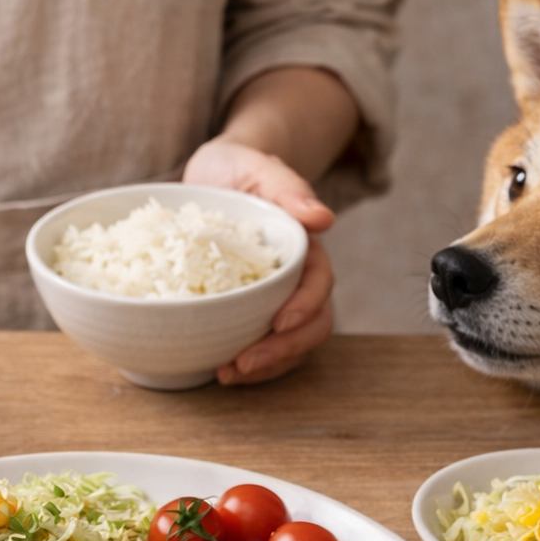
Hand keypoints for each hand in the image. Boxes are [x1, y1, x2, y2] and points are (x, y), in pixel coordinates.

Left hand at [183, 137, 334, 384]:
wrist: (216, 177)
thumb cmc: (238, 168)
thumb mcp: (256, 165)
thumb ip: (288, 188)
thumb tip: (322, 219)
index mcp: (304, 248)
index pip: (319, 284)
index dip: (305, 307)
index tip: (279, 322)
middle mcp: (296, 279)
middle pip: (311, 325)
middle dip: (282, 350)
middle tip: (243, 363)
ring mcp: (276, 299)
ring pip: (290, 344)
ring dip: (265, 366)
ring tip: (227, 375)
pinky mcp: (251, 311)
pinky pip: (261, 345)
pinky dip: (247, 363)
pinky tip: (218, 370)